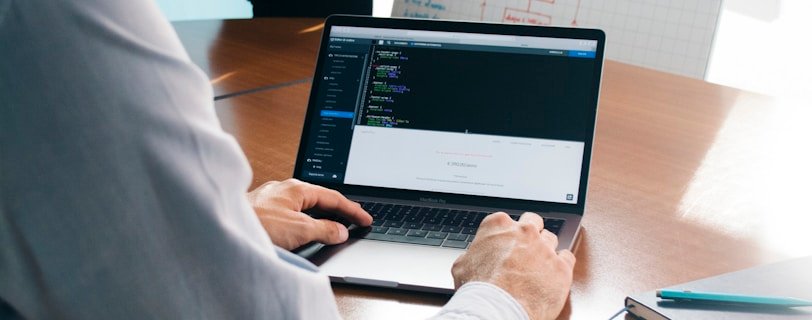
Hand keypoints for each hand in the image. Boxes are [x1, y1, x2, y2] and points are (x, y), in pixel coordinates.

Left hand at [247, 179, 371, 249]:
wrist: (222, 230)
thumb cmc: (255, 223)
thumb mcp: (299, 229)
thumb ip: (324, 229)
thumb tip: (340, 231)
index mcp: (297, 187)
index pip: (333, 197)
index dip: (352, 210)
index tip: (366, 219)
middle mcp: (284, 189)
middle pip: (319, 199)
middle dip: (338, 210)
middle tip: (354, 220)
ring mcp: (271, 198)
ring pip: (304, 206)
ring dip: (320, 216)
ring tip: (333, 227)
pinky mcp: (261, 210)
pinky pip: (291, 213)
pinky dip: (304, 220)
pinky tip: (302, 229)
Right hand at [451, 212, 575, 319]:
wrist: (497, 308)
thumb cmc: (479, 290)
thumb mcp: (462, 266)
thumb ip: (473, 254)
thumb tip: (472, 258)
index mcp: (498, 225)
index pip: (505, 220)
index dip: (505, 233)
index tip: (505, 242)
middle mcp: (524, 231)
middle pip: (533, 222)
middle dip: (530, 232)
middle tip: (525, 247)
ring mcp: (545, 247)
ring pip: (551, 239)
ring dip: (546, 249)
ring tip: (539, 265)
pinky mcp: (562, 267)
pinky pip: (568, 257)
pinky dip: (563, 264)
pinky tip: (555, 271)